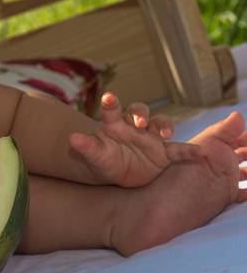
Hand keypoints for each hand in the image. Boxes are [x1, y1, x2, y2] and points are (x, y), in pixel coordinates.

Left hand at [68, 92, 202, 186]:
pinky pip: (178, 150)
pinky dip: (189, 151)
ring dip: (163, 127)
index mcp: (114, 125)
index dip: (111, 103)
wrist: (117, 174)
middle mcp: (135, 127)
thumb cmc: (103, 160)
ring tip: (163, 135)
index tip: (108, 98)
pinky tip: (200, 153)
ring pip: (161, 124)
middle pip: (140, 112)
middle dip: (140, 114)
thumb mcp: (94, 157)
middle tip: (138, 122)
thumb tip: (72, 138)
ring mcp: (151, 138)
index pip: (112, 110)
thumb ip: (86, 147)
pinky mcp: (164, 153)